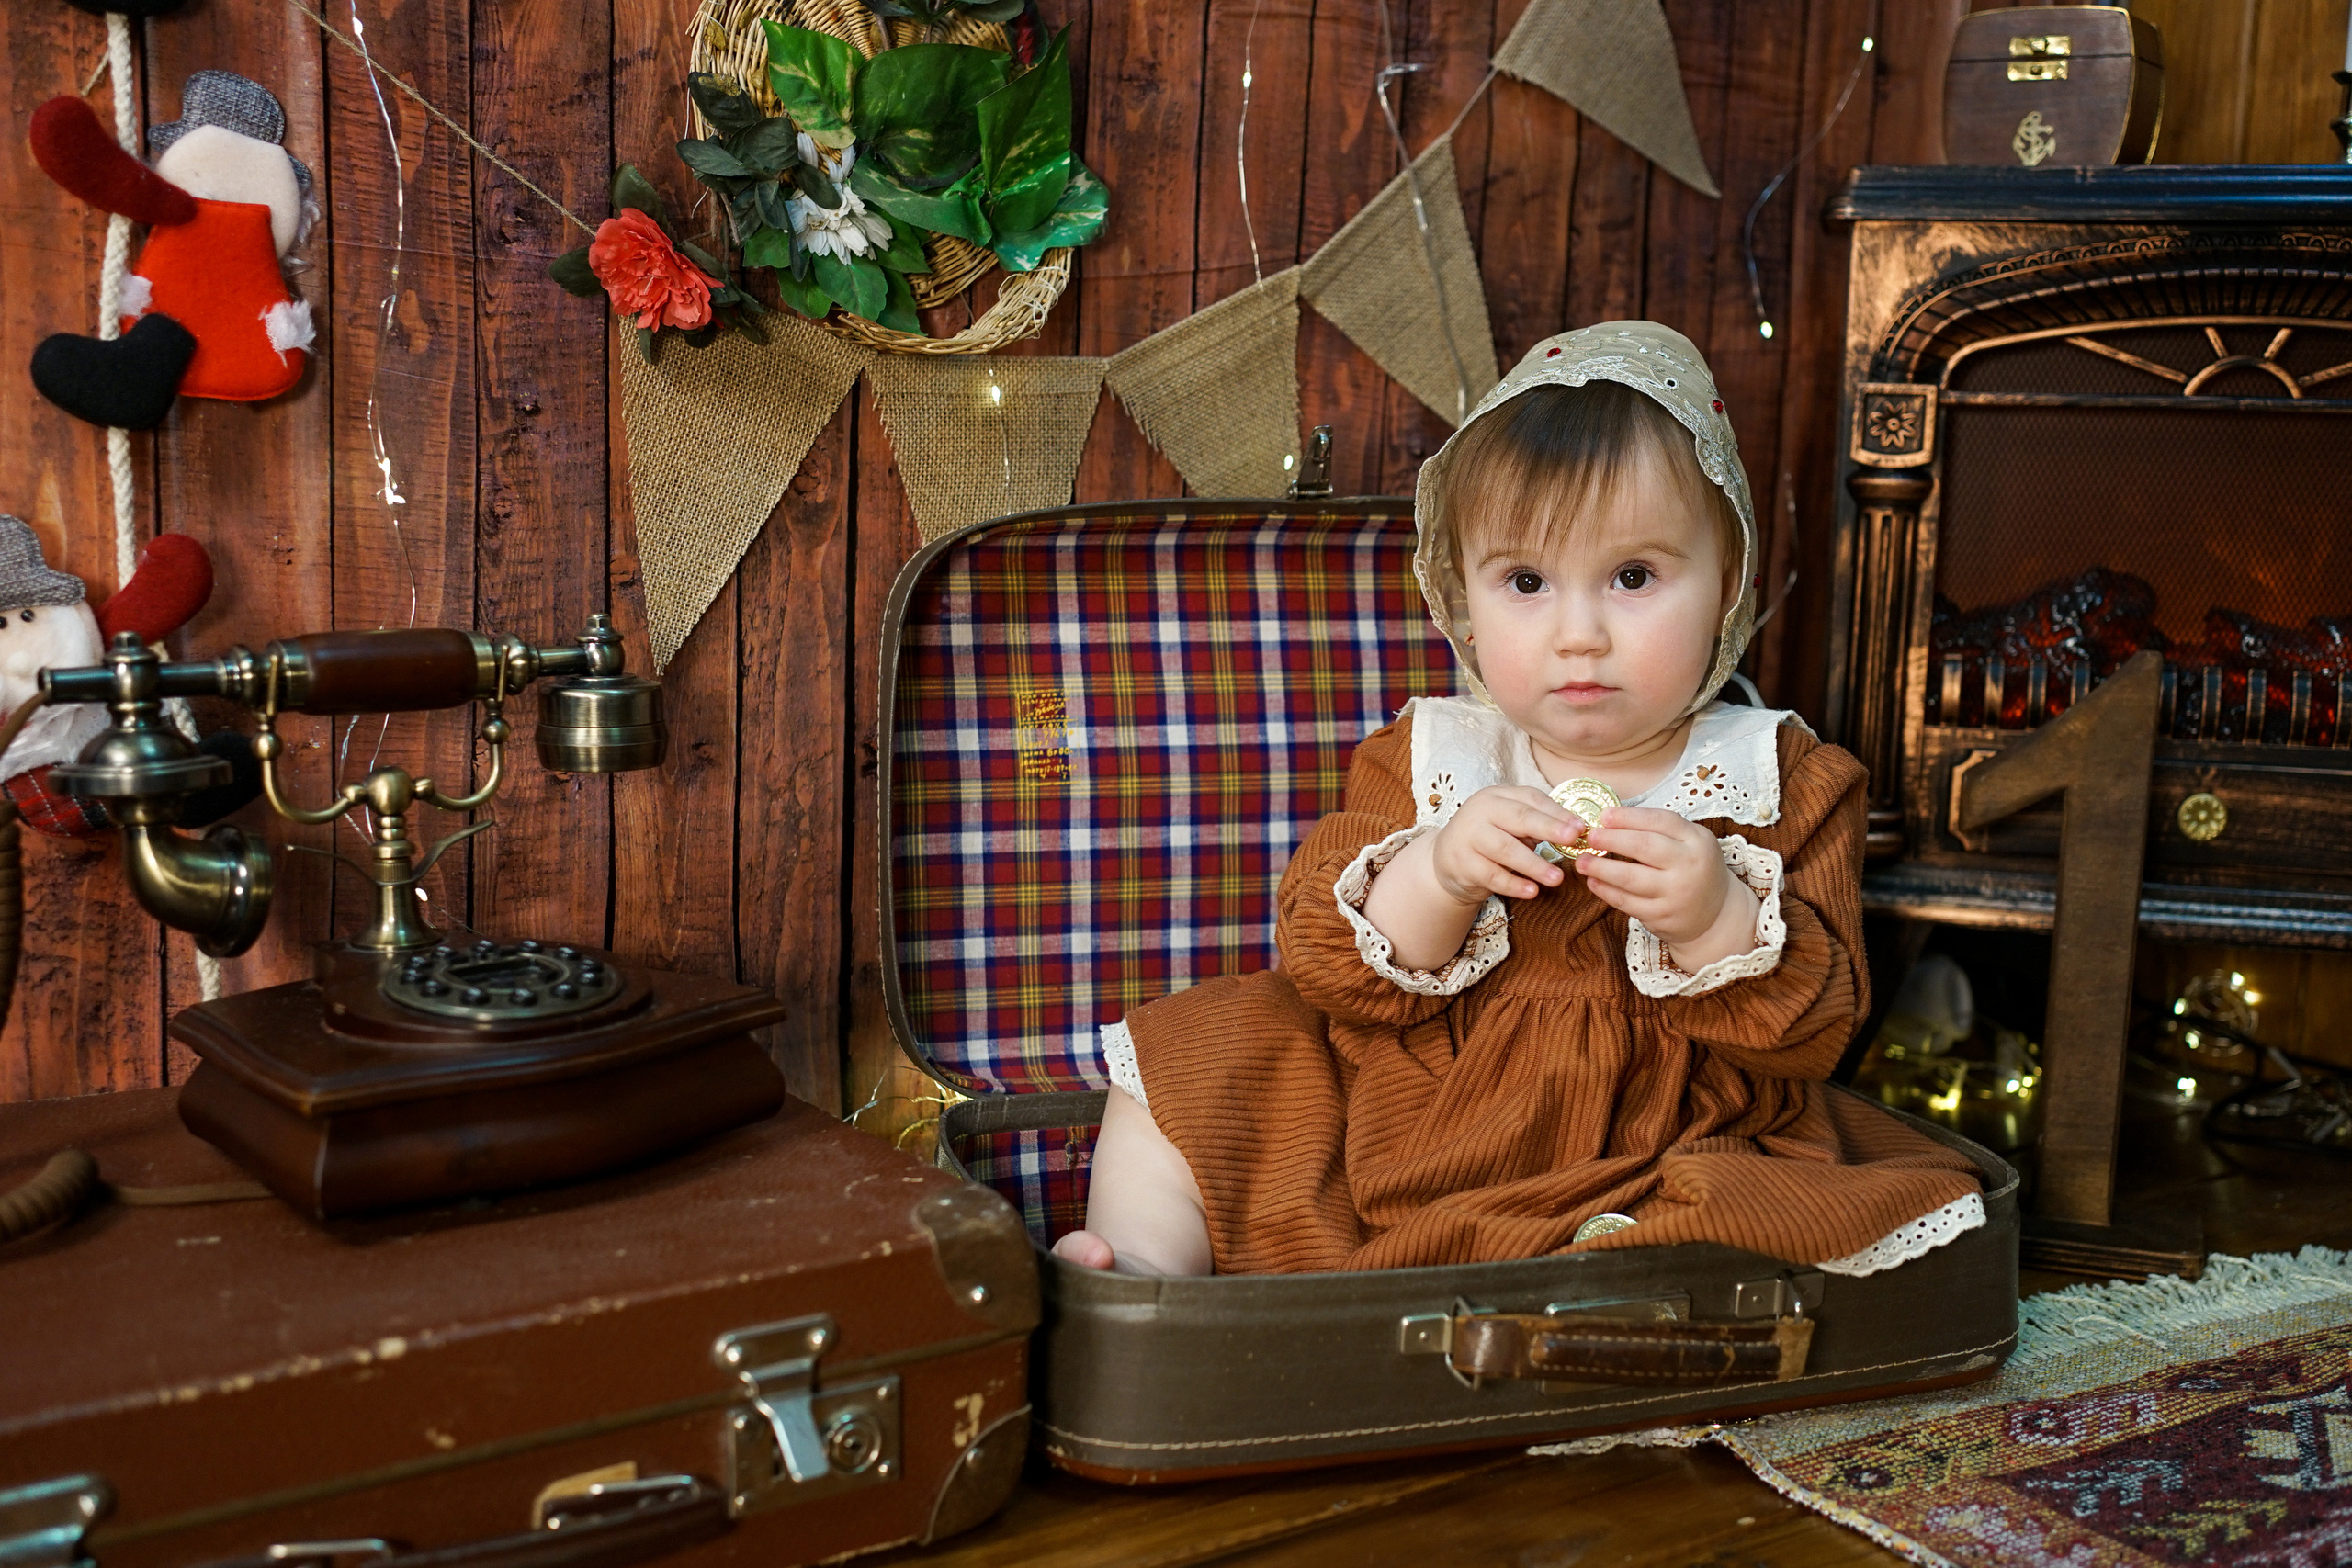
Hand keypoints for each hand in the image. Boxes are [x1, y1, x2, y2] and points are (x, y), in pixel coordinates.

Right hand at [1428, 786, 1589, 906]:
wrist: (1445, 858)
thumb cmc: (1489, 838)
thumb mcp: (1510, 824)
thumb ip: (1537, 824)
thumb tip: (1576, 832)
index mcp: (1498, 796)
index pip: (1531, 799)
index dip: (1557, 813)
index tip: (1581, 827)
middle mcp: (1480, 811)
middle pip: (1518, 818)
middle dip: (1549, 828)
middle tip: (1573, 839)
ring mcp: (1468, 836)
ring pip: (1505, 849)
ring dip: (1534, 864)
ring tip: (1557, 878)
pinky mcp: (1461, 863)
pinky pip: (1491, 875)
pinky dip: (1514, 884)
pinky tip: (1532, 891)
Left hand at [1576, 806, 1758, 961]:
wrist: (1717, 915)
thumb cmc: (1694, 869)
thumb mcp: (1691, 842)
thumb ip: (1659, 829)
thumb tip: (1610, 818)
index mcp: (1697, 840)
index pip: (1660, 821)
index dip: (1629, 817)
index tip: (1604, 815)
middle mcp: (1689, 866)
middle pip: (1643, 847)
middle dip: (1611, 840)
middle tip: (1589, 837)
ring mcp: (1676, 894)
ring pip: (1631, 878)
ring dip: (1601, 868)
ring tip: (1581, 861)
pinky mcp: (1663, 917)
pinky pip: (1628, 902)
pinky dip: (1606, 891)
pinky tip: (1593, 882)